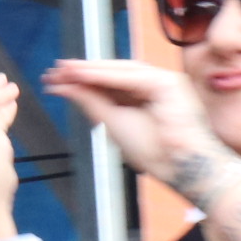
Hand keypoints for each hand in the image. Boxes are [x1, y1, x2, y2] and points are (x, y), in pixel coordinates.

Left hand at [43, 58, 240, 206]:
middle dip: (84, 71)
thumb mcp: (114, 125)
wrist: (185, 169)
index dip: (84, 80)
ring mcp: (165, 82)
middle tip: (54, 71)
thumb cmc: (158, 154)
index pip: (111, 83)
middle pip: (114, 73)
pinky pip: (132, 77)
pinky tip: (84, 76)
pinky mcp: (170, 84)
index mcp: (145, 97)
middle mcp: (156, 86)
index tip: (58, 79)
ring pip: (122, 71)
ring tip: (65, 71)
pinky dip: (106, 76)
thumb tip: (67, 88)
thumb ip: (92, 104)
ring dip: (92, 70)